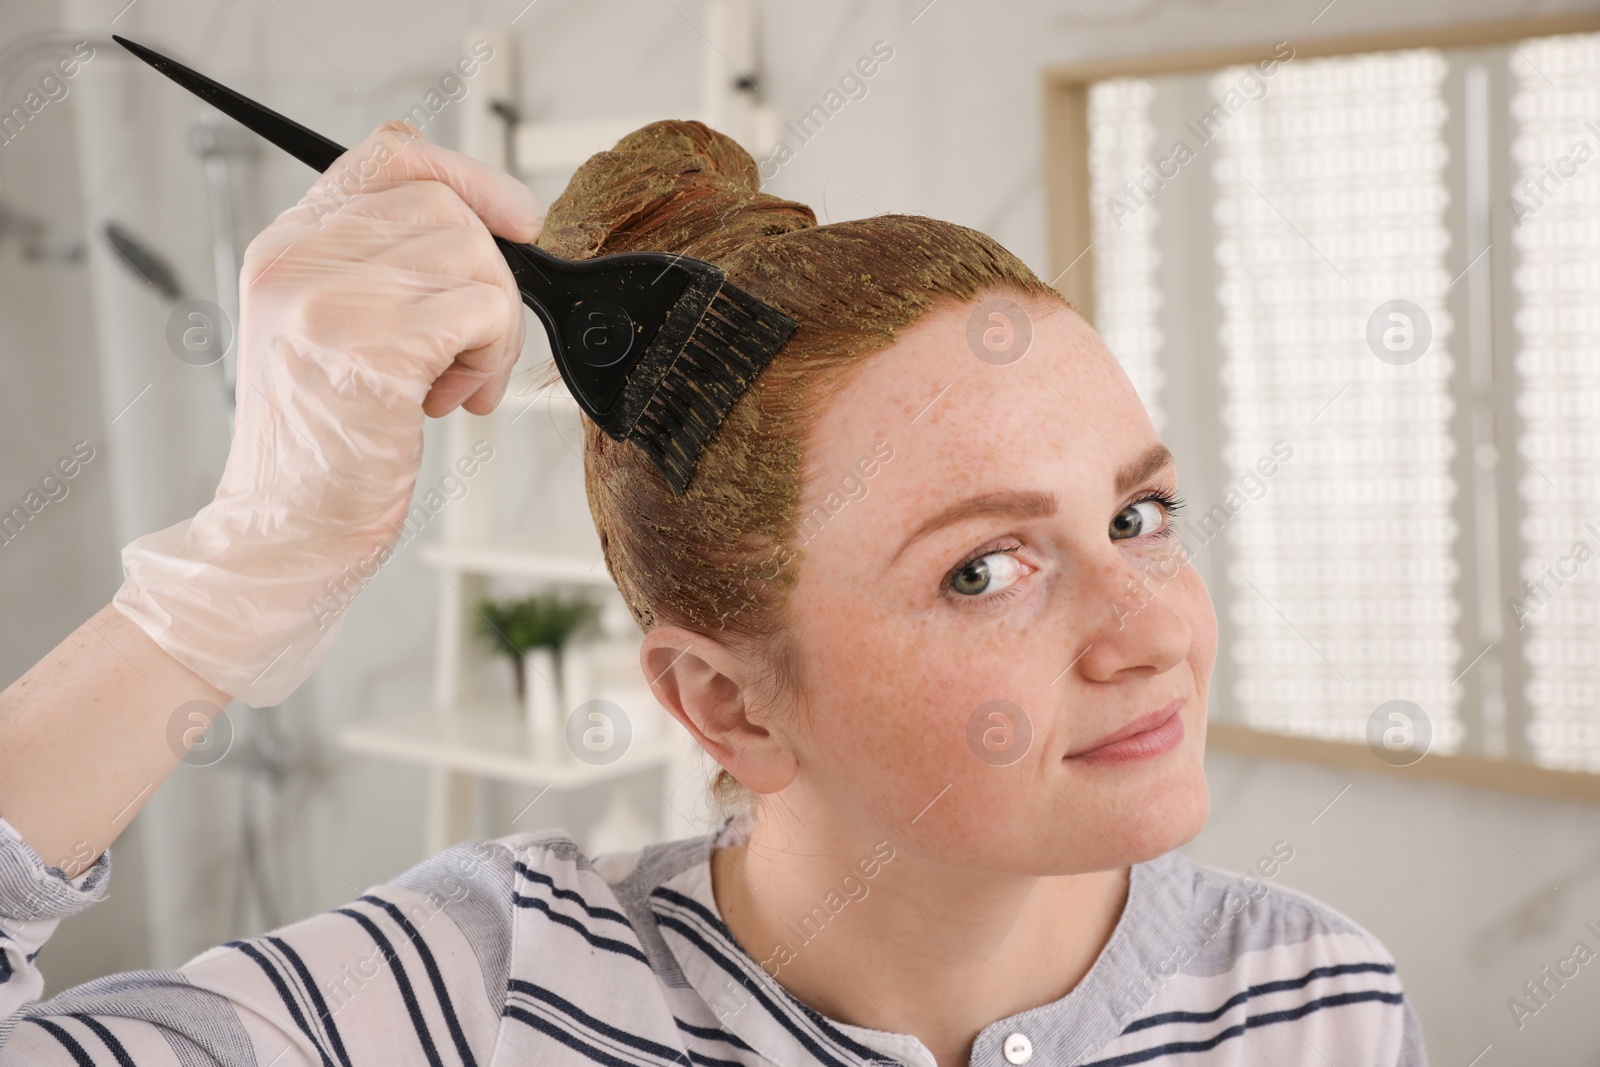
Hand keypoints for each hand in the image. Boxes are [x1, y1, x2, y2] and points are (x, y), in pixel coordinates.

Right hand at [113, 121, 541, 706]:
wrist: (285, 533)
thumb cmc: (324, 449)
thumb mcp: (335, 334)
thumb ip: (384, 271)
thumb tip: (483, 228)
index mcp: (288, 246)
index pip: (392, 154)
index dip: (469, 175)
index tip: (515, 221)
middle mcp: (299, 260)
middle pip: (450, 208)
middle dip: (491, 281)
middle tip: (473, 350)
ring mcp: (330, 299)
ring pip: (476, 257)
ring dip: (495, 328)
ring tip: (456, 383)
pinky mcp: (371, 347)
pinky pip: (484, 310)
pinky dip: (492, 357)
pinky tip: (455, 401)